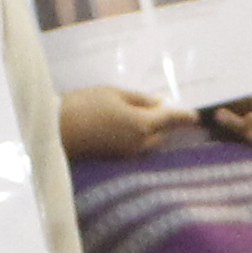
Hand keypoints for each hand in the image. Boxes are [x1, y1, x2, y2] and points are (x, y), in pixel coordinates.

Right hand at [59, 84, 192, 158]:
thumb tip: (158, 103)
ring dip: (153, 132)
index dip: (185, 117)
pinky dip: (140, 138)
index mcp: (142, 125)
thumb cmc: (83, 105)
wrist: (54, 130)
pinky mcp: (115, 158)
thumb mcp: (113, 94)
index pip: (172, 120)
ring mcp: (127, 154)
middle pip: (162, 134)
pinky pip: (136, 148)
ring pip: (149, 143)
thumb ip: (139, 99)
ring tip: (151, 118)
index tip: (196, 116)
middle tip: (170, 112)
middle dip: (167, 124)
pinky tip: (132, 127)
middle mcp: (139, 143)